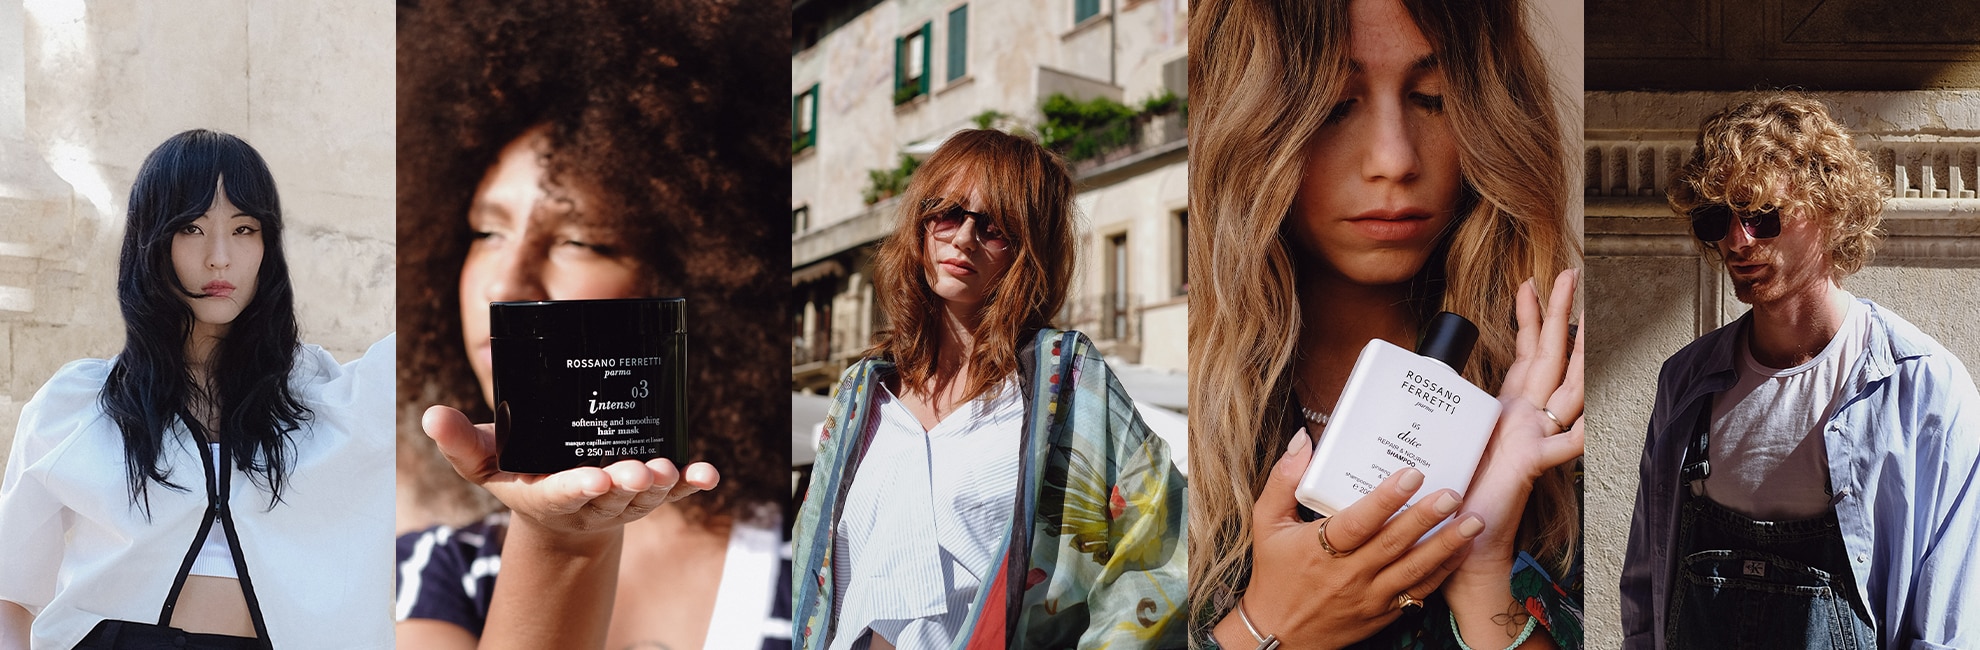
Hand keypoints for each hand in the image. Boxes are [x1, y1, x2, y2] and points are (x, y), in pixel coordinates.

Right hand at [421, 405, 718, 544]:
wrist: (561, 504)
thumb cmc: (520, 472)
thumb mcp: (483, 463)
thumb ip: (459, 442)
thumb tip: (432, 415)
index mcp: (551, 494)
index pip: (566, 493)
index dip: (580, 487)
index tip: (593, 478)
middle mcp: (593, 500)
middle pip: (614, 495)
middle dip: (627, 484)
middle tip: (639, 471)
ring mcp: (625, 498)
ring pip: (647, 494)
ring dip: (662, 483)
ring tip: (670, 468)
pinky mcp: (650, 492)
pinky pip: (676, 491)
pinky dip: (692, 484)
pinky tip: (708, 474)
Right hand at [1215, 428, 1485, 647]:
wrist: (1279, 633)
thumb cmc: (1275, 573)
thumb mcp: (1266, 523)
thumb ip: (1283, 480)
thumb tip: (1301, 440)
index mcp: (1320, 549)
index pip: (1357, 523)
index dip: (1385, 499)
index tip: (1411, 475)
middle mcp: (1348, 574)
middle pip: (1393, 544)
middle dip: (1426, 518)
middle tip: (1453, 495)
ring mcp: (1369, 596)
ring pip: (1413, 569)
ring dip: (1446, 545)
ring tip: (1474, 521)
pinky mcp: (1383, 613)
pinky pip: (1418, 591)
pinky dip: (1442, 571)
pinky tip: (1461, 551)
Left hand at [1458, 268, 1583, 566]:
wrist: (1466, 536)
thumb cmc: (1462, 489)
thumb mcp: (1453, 432)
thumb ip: (1451, 405)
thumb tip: (1431, 377)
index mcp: (1510, 408)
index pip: (1526, 352)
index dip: (1530, 318)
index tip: (1530, 284)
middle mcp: (1527, 419)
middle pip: (1551, 358)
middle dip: (1561, 316)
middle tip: (1570, 280)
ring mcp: (1534, 439)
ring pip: (1566, 391)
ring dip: (1577, 358)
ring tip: (1586, 325)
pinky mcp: (1531, 464)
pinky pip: (1563, 446)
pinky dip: (1578, 434)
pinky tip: (1590, 418)